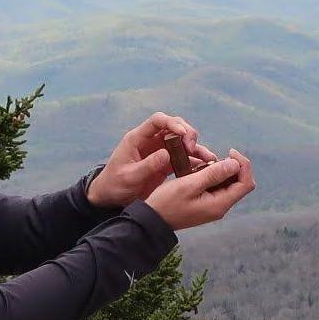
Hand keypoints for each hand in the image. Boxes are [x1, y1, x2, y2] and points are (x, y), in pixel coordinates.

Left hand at [87, 112, 215, 207]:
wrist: (110, 198)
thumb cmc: (114, 184)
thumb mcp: (130, 176)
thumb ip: (148, 165)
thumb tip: (167, 154)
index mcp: (137, 139)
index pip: (157, 121)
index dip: (172, 123)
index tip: (183, 134)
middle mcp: (150, 141)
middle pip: (173, 127)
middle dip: (187, 133)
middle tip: (192, 147)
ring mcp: (159, 152)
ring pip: (181, 142)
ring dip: (194, 147)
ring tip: (207, 157)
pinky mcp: (165, 164)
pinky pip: (182, 157)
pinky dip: (194, 160)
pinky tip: (205, 167)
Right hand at [145, 149, 255, 230]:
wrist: (152, 220)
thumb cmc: (167, 203)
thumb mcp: (189, 184)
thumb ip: (214, 174)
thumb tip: (235, 164)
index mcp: (220, 204)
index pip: (246, 184)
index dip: (243, 165)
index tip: (229, 152)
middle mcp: (220, 207)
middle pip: (239, 183)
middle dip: (232, 167)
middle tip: (215, 157)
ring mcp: (213, 206)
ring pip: (228, 184)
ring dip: (220, 171)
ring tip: (202, 164)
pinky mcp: (205, 204)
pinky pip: (216, 187)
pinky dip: (211, 176)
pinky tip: (197, 171)